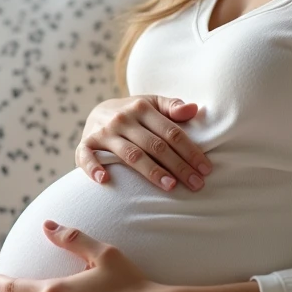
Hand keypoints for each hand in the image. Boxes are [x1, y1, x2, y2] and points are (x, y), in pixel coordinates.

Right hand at [76, 95, 212, 191]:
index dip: (190, 151)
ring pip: (131, 154)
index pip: (171, 132)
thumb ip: (172, 107)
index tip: (205, 169)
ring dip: (151, 171)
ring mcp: (103, 132)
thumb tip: (194, 109)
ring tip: (170, 186)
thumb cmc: (134, 113)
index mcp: (142, 108)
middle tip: (196, 185)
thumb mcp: (152, 104)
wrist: (97, 111)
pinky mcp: (86, 144)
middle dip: (178, 166)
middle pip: (155, 146)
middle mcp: (123, 119)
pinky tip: (105, 180)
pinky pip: (87, 157)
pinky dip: (93, 168)